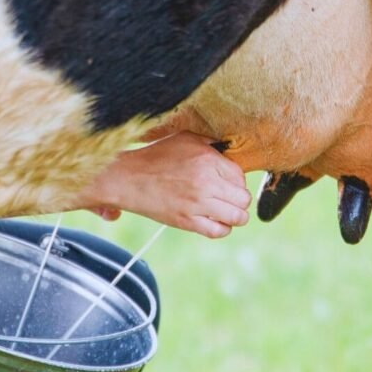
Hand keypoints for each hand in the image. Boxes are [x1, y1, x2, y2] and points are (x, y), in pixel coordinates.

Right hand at [77, 132, 251, 237]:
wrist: (128, 178)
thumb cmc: (156, 157)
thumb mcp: (185, 140)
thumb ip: (211, 144)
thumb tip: (230, 152)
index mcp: (208, 160)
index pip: (241, 176)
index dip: (236, 181)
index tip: (225, 183)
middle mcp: (206, 182)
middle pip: (243, 198)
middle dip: (238, 199)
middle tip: (226, 198)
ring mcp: (197, 203)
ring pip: (237, 217)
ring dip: (235, 216)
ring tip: (225, 212)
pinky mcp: (187, 221)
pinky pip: (218, 231)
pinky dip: (222, 229)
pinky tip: (215, 222)